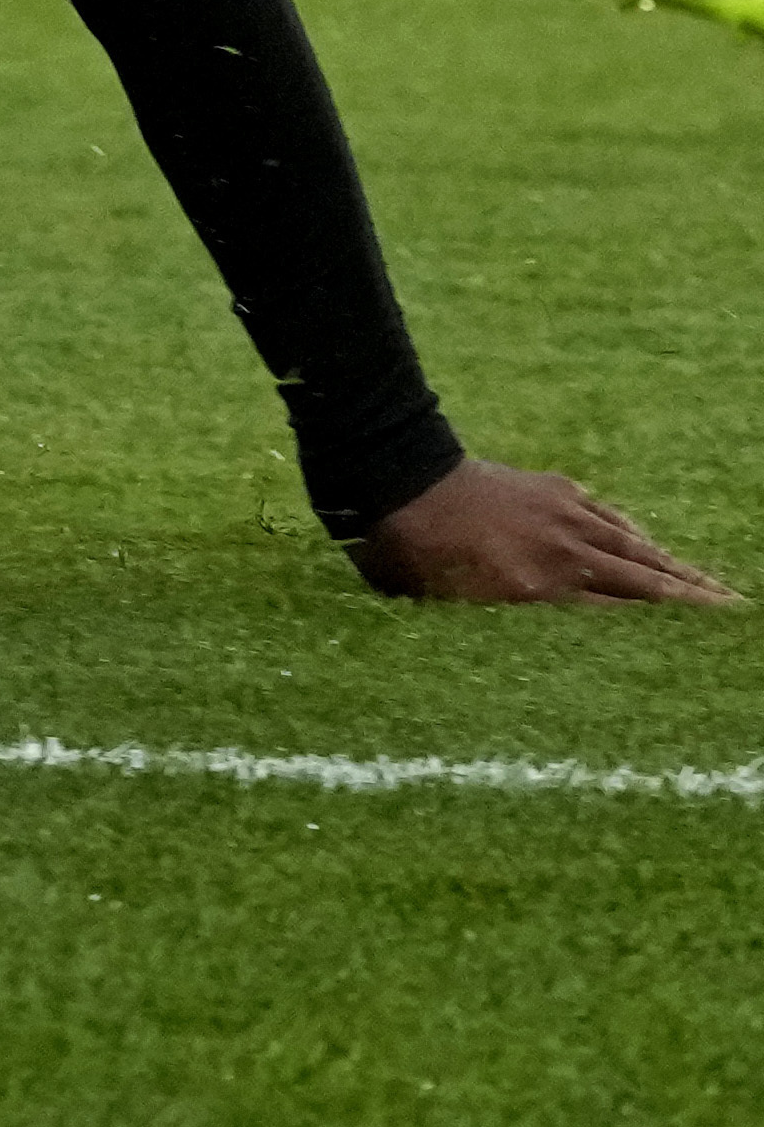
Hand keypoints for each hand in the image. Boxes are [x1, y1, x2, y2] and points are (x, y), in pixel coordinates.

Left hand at [350, 457, 732, 605]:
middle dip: (692, 601)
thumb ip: (505, 623)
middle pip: (643, 582)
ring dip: (677, 569)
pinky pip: (609, 517)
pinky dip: (634, 535)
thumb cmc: (408, 553)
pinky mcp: (554, 489)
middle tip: (733, 614)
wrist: (396, 476)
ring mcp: (563, 515)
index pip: (617, 617)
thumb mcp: (450, 608)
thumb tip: (548, 640)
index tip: (694, 650)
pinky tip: (649, 546)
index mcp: (539, 588)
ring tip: (714, 590)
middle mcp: (563, 552)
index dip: (657, 632)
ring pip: (636, 547)